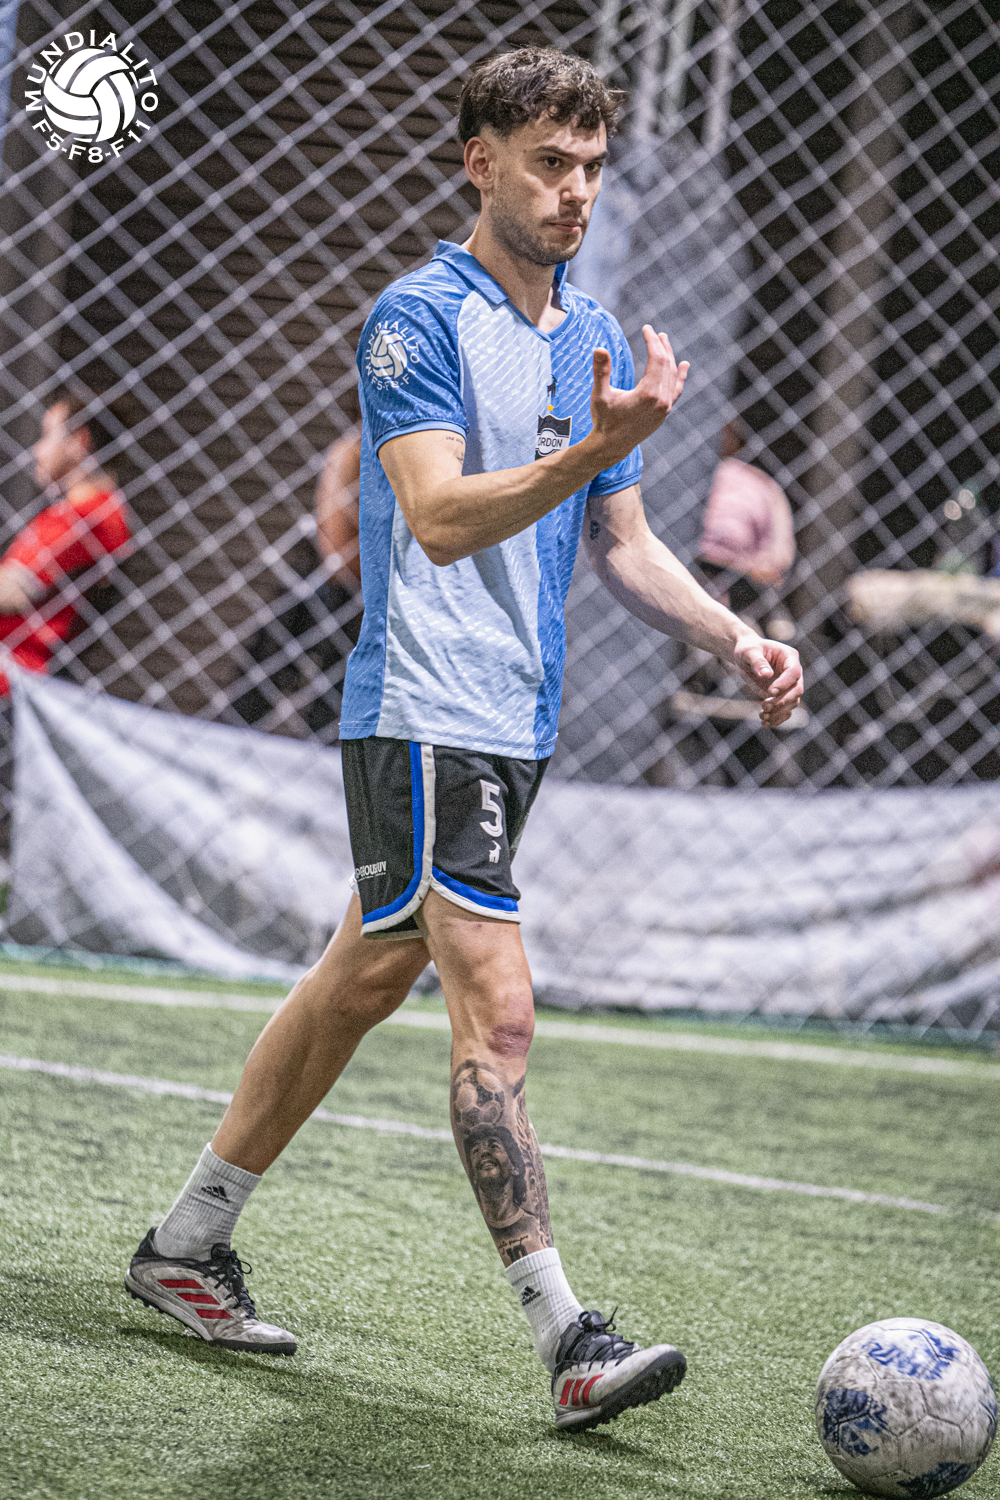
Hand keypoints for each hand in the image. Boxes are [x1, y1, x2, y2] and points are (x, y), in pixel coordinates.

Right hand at [587, 326, 689, 466]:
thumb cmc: (604, 420)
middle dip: (661, 346)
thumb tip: (599, 348)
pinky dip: (680, 377)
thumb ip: (601, 371)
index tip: (646, 328)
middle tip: (654, 331)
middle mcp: (662, 400)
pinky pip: (676, 390)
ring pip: (672, 376)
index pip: (656, 359)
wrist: (611, 447)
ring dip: (669, 357)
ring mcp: (665, 407)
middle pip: (667, 365)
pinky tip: (684, 365)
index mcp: (648, 393)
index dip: (652, 341)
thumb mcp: (600, 395)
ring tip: (664, 341)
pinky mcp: (665, 413)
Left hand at [733, 636, 803, 728]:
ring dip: (779, 712)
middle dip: (782, 700)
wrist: (745, 656)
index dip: (785, 683)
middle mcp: (793, 672)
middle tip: (764, 705)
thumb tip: (766, 675)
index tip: (770, 692)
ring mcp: (789, 685)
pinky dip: (776, 718)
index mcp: (789, 657)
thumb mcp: (749, 652)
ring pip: (792, 703)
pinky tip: (764, 723)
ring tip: (762, 716)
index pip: (794, 672)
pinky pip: (784, 710)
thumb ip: (758, 662)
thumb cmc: (748, 649)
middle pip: (797, 690)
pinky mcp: (781, 696)